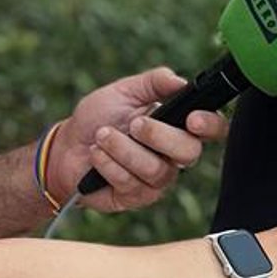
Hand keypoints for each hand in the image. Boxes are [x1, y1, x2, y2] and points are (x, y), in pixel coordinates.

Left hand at [56, 69, 227, 213]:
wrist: (65, 148)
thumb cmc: (97, 119)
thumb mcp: (123, 92)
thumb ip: (153, 82)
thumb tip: (179, 80)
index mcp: (177, 127)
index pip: (212, 129)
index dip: (210, 125)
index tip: (192, 118)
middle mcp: (173, 156)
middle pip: (190, 153)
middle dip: (159, 136)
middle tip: (133, 124)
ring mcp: (157, 180)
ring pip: (156, 169)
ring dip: (124, 148)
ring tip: (102, 136)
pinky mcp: (137, 197)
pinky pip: (130, 183)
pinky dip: (108, 164)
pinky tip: (96, 155)